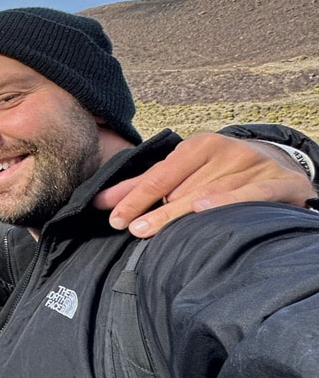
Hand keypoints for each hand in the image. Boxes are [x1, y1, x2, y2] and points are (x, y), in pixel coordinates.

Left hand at [95, 133, 318, 237]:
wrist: (278, 166)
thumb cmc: (218, 171)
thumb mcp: (182, 171)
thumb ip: (142, 186)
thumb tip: (100, 201)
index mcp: (198, 146)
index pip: (159, 176)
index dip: (135, 198)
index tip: (116, 220)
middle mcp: (225, 151)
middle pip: (183, 189)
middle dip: (158, 212)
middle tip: (135, 230)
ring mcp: (251, 165)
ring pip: (210, 194)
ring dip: (183, 213)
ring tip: (157, 229)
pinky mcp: (277, 182)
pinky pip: (249, 194)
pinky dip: (226, 202)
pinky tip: (203, 210)